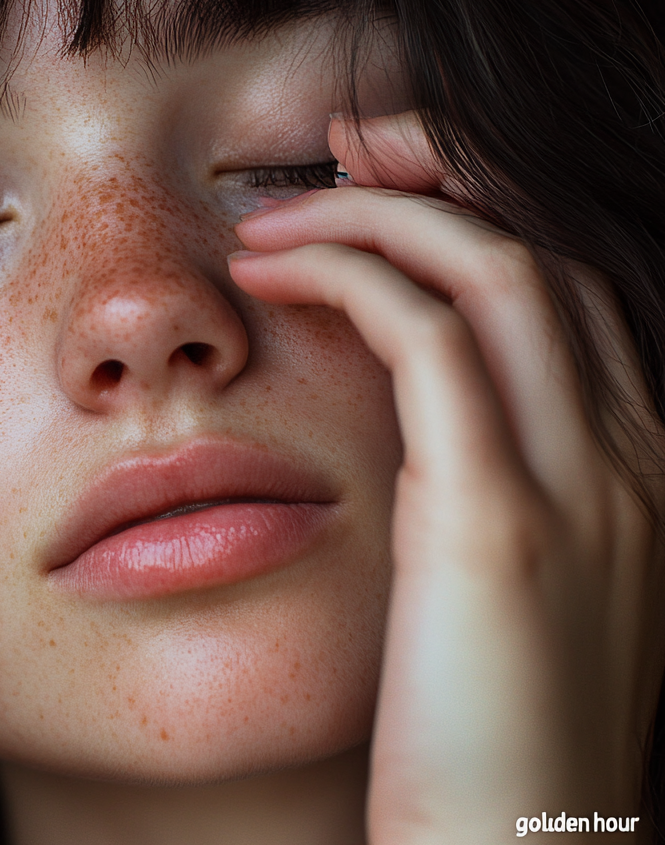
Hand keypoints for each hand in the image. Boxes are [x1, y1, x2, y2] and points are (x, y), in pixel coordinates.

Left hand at [229, 111, 664, 842]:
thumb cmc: (489, 745)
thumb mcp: (510, 603)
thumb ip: (488, 505)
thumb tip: (418, 441)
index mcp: (642, 476)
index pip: (574, 291)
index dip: (479, 214)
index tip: (381, 186)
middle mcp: (638, 460)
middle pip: (546, 251)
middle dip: (437, 178)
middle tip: (335, 154)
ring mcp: (585, 485)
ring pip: (496, 267)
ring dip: (378, 211)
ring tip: (277, 212)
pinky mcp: (500, 522)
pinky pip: (426, 335)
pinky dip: (349, 273)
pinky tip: (273, 270)